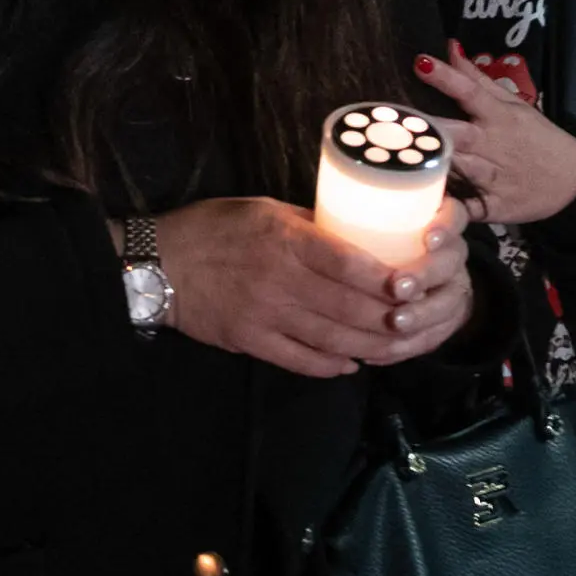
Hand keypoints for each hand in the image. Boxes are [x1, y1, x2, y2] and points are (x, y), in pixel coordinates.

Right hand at [152, 196, 472, 379]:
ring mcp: (266, 315)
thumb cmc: (215, 228)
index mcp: (286, 239)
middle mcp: (280, 279)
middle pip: (349, 307)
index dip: (386, 278)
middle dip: (389, 319)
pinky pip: (300, 360)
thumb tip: (356, 235)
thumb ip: (310, 226)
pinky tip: (351, 364)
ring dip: (369, 346)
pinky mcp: (251, 340)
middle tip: (414, 321)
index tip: (413, 283)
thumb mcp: (265, 210)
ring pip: (332, 338)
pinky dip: (330, 365)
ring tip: (393, 346)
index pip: (348, 262)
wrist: (160, 264)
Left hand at [416, 43, 575, 224]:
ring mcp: (492, 178)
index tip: (420, 63)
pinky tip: (424, 209)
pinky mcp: (493, 206)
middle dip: (429, 129)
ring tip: (399, 161)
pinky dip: (449, 210)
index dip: (445, 78)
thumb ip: (476, 79)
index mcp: (497, 117)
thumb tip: (449, 48)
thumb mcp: (512, 104)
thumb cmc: (537, 137)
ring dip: (433, 166)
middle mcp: (492, 145)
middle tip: (396, 120)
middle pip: (456, 134)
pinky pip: (466, 208)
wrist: (574, 180)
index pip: (469, 92)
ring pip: (458, 170)